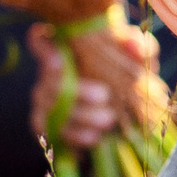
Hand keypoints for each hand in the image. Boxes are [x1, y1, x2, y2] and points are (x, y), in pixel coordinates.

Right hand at [28, 23, 164, 149]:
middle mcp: (48, 74)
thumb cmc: (121, 73)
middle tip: (104, 96)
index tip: (59, 60)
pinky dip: (75, 136)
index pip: (41, 40)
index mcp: (65, 50)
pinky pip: (53, 132)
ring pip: (52, 109)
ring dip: (82, 116)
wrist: (119, 112)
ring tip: (108, 119)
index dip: (44, 48)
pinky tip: (95, 136)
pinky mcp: (48, 126)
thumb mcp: (132, 57)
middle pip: (49, 82)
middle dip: (76, 92)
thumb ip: (135, 46)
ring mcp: (45, 101)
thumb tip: (135, 46)